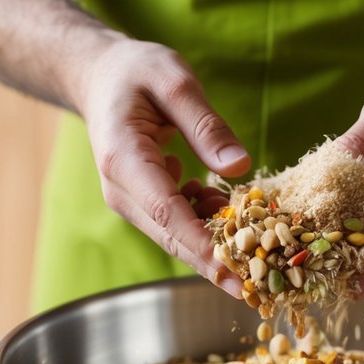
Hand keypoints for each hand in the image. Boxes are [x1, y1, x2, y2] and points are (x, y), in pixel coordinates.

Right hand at [77, 37, 250, 297]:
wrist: (100, 78)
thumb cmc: (136, 72)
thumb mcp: (174, 80)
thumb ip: (206, 125)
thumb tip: (239, 166)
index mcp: (123, 159)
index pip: (166, 212)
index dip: (201, 245)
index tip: (234, 272)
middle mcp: (122, 190)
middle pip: (173, 237)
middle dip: (217, 265)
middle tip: (262, 290)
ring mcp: (131, 201)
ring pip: (177, 236)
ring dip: (218, 246)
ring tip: (263, 248)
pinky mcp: (143, 203)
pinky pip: (179, 223)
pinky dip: (209, 224)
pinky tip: (231, 209)